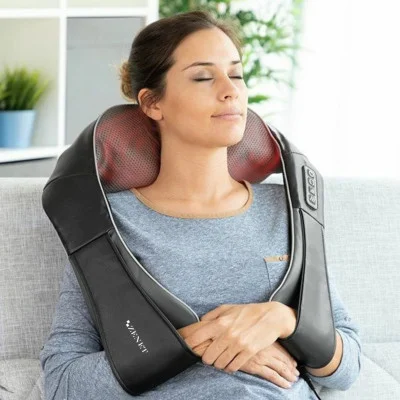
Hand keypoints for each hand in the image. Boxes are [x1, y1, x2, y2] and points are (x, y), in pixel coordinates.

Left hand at [178, 324, 299, 388]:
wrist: (271, 317)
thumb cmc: (248, 312)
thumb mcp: (228, 308)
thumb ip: (212, 315)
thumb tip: (200, 322)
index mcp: (220, 322)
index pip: (197, 338)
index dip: (190, 345)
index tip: (190, 348)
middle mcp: (228, 334)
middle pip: (207, 356)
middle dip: (207, 358)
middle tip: (210, 356)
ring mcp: (239, 344)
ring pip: (220, 364)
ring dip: (219, 364)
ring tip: (221, 360)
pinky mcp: (249, 352)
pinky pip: (233, 367)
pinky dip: (230, 367)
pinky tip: (231, 362)